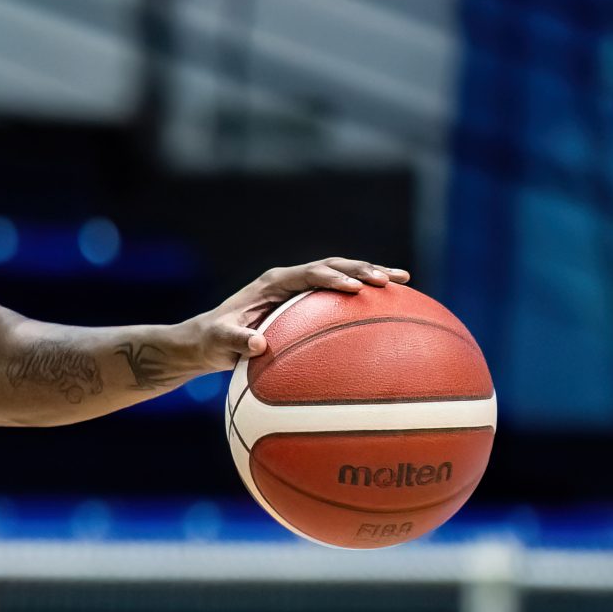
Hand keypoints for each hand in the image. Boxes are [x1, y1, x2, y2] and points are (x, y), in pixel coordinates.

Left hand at [184, 257, 407, 368]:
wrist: (208, 339)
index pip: (309, 273)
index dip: (334, 277)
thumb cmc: (212, 341)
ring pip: (342, 275)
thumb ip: (236, 340)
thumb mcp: (218, 341)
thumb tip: (259, 345)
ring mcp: (300, 289)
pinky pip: (339, 297)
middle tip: (392, 278)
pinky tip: (390, 309)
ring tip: (404, 281)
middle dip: (363, 269)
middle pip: (334, 266)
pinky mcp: (306, 303)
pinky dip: (364, 298)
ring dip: (371, 275)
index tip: (357, 287)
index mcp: (273, 283)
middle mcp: (289, 280)